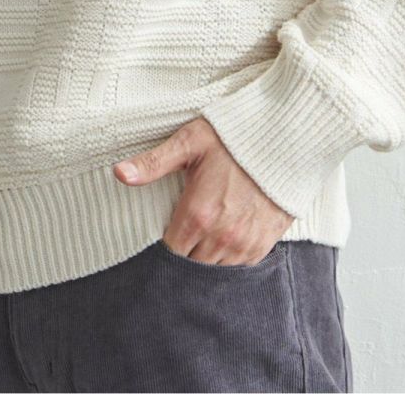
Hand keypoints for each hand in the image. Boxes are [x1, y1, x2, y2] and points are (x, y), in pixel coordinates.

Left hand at [113, 116, 294, 264]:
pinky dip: (228, 259)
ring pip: (214, 270)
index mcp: (198, 212)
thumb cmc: (234, 135)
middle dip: (184, 254)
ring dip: (205, 258)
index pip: (170, 251)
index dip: (163, 246)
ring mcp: (244, 243)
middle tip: (182, 235)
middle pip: (191, 265)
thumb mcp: (190, 141)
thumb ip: (153, 162)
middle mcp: (221, 235)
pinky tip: (224, 240)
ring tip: (201, 238)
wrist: (286, 137)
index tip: (162, 234)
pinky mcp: (264, 243)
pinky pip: (239, 267)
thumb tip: (119, 173)